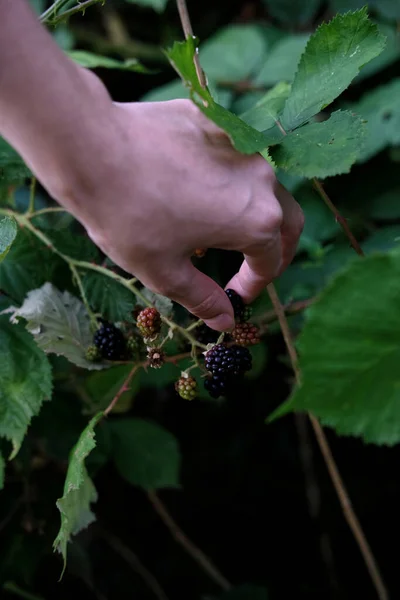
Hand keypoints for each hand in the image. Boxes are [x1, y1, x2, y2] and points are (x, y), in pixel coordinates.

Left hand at [54, 97, 303, 330]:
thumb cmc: (128, 216)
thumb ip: (203, 298)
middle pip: (287, 221)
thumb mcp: (165, 271)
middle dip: (276, 250)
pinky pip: (236, 158)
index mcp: (256, 220)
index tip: (236, 297)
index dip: (254, 286)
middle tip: (255, 269)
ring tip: (228, 232)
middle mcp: (262, 179)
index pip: (270, 262)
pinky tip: (202, 191)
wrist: (92, 149)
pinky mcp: (217, 122)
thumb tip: (226, 320)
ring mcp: (242, 145)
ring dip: (256, 214)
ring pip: (265, 187)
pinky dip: (231, 182)